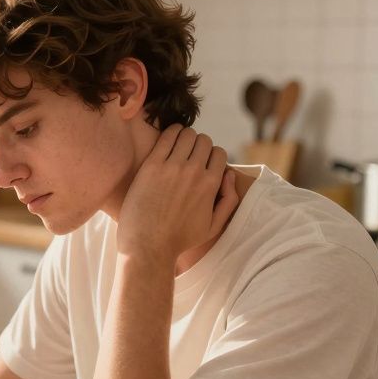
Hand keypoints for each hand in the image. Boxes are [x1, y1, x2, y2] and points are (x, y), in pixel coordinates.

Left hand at [116, 124, 238, 263]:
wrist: (148, 246)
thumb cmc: (179, 239)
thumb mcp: (213, 226)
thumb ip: (229, 200)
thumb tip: (230, 174)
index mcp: (211, 184)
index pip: (219, 153)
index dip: (211, 156)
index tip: (201, 162)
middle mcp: (194, 172)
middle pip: (204, 140)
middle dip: (198, 145)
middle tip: (188, 154)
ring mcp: (172, 167)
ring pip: (187, 134)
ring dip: (184, 137)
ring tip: (178, 145)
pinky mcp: (152, 165)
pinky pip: (167, 136)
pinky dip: (171, 132)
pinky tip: (168, 138)